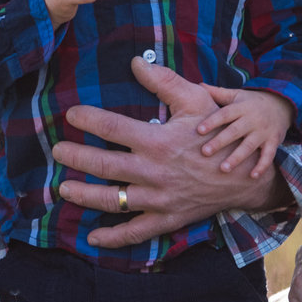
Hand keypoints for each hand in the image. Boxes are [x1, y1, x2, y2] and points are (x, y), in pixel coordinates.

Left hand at [53, 58, 279, 244]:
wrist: (244, 175)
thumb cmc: (216, 134)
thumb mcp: (197, 101)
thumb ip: (164, 81)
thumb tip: (136, 62)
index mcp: (157, 141)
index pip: (111, 127)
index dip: (87, 119)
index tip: (71, 115)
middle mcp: (153, 171)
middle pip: (102, 165)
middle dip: (75, 158)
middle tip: (58, 152)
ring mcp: (159, 199)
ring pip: (112, 200)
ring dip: (84, 195)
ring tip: (64, 189)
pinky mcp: (166, 219)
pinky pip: (135, 232)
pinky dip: (113, 238)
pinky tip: (93, 237)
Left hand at [191, 87, 293, 176]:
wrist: (282, 105)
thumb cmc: (251, 102)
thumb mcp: (236, 95)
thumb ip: (217, 93)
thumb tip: (197, 85)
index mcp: (241, 108)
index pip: (224, 114)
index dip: (212, 121)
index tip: (198, 130)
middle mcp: (252, 120)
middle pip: (234, 131)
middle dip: (220, 142)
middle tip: (204, 152)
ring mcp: (263, 131)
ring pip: (249, 146)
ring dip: (237, 158)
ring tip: (223, 169)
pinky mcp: (273, 142)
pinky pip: (268, 155)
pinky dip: (262, 166)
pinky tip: (253, 176)